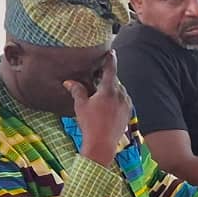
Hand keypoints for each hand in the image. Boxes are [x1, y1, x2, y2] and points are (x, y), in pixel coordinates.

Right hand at [65, 50, 132, 167]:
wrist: (102, 144)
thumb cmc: (90, 123)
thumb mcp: (81, 105)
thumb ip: (77, 90)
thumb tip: (68, 82)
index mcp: (109, 90)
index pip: (111, 70)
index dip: (110, 59)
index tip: (111, 52)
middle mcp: (121, 95)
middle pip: (114, 81)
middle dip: (106, 80)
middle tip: (96, 80)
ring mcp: (126, 104)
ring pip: (119, 91)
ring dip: (111, 91)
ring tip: (100, 97)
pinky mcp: (128, 113)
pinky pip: (123, 101)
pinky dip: (116, 100)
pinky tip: (107, 107)